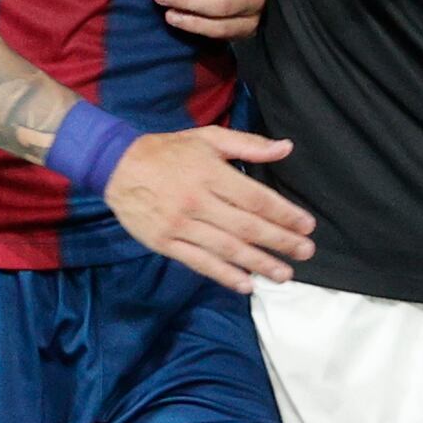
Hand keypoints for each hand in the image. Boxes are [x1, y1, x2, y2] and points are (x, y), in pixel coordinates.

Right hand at [108, 123, 314, 291]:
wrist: (116, 166)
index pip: (256, 198)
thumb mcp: (207, 138)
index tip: (306, 225)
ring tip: (284, 274)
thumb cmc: (167, 151)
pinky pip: (200, 263)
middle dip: (280, 241)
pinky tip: (246, 285)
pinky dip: (225, 275)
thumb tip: (285, 148)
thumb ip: (248, 144)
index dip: (284, 214)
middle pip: (247, 226)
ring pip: (227, 248)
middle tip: (306, 252)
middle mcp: (197, 201)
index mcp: (210, 173)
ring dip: (259, 263)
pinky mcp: (166, 243)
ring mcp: (180, 225)